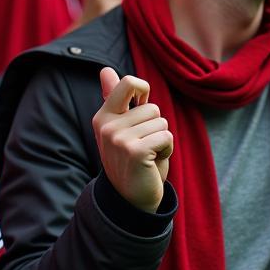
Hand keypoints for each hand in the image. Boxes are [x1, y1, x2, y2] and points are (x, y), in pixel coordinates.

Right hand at [93, 67, 171, 212]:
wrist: (131, 200)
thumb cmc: (131, 159)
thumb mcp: (121, 128)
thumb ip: (113, 98)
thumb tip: (105, 70)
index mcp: (103, 117)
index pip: (128, 83)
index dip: (144, 91)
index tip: (141, 108)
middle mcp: (107, 126)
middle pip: (152, 107)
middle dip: (156, 127)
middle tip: (143, 147)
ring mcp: (119, 139)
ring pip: (162, 123)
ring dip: (161, 140)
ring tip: (147, 156)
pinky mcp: (135, 151)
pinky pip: (166, 136)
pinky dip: (166, 150)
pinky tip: (152, 163)